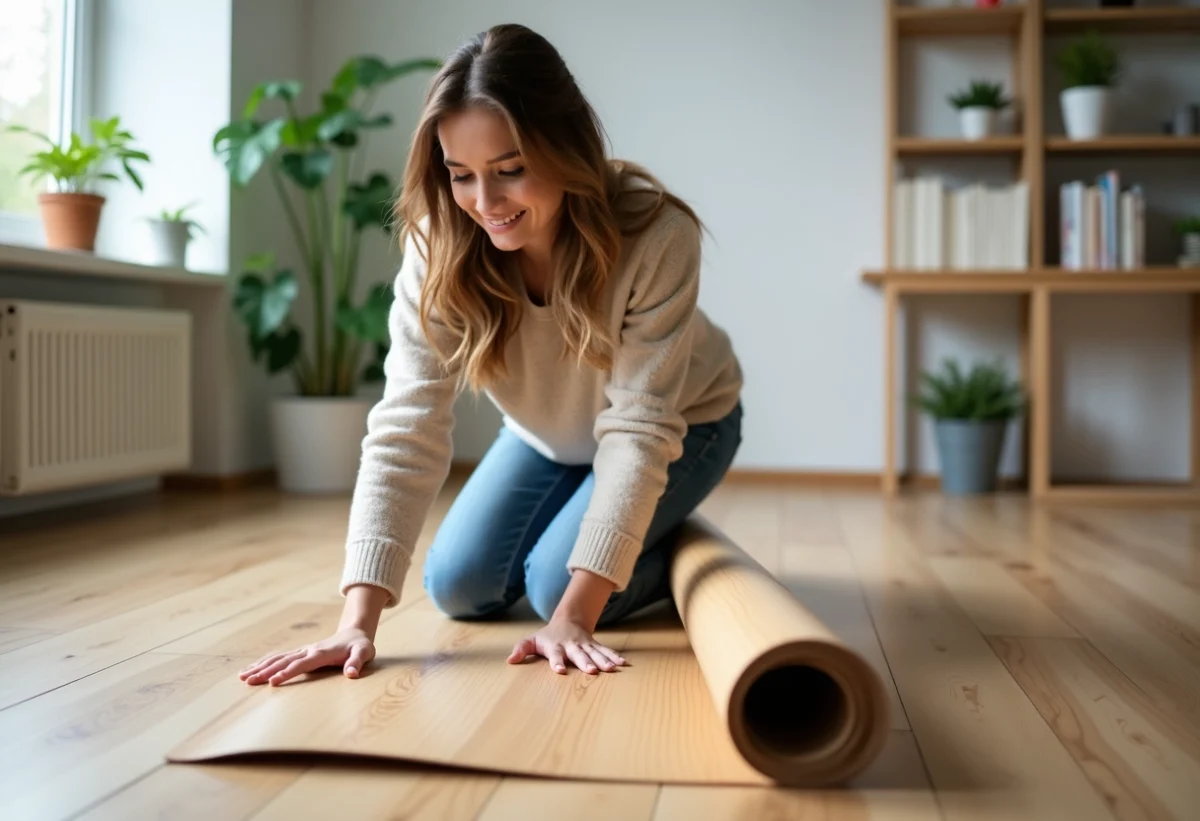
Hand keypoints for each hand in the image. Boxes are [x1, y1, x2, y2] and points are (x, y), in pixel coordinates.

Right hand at [239, 627, 375, 685]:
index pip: (301, 664)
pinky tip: (252, 670)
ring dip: (260, 667)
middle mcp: (308, 650)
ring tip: (242, 677)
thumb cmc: (360, 646)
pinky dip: (264, 663)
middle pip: (283, 661)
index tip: (273, 682)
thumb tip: (351, 674)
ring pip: (278, 658)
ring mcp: (303, 650)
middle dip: (266, 671)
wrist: (354, 633)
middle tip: (248, 681)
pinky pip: (279, 657)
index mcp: (321, 653)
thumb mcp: (364, 652)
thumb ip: (357, 662)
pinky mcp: (300, 652)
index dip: (288, 673)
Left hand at [507, 617, 626, 674]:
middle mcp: (572, 645)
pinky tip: (623, 663)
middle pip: (579, 654)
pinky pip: (605, 651)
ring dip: (603, 660)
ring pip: (595, 653)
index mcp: (556, 646)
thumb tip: (510, 660)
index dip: (557, 662)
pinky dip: (614, 656)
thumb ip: (521, 649)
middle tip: (591, 671)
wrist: (567, 621)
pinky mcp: (595, 646)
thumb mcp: (532, 641)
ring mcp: (585, 645)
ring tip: (612, 669)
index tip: (560, 670)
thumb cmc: (547, 637)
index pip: (555, 654)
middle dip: (585, 662)